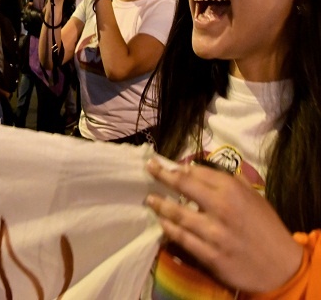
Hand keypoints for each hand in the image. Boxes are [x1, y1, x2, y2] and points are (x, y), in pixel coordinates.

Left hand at [146, 158, 302, 292]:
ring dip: (160, 205)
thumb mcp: (254, 197)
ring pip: (177, 214)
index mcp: (232, 191)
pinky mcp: (209, 254)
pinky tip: (162, 223)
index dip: (178, 167)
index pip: (197, 173)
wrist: (281, 265)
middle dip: (162, 175)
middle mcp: (221, 208)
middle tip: (149, 169)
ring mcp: (213, 232)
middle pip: (183, 186)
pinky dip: (169, 229)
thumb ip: (230, 181)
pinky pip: (182, 238)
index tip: (166, 165)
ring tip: (150, 200)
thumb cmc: (266, 227)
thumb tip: (202, 169)